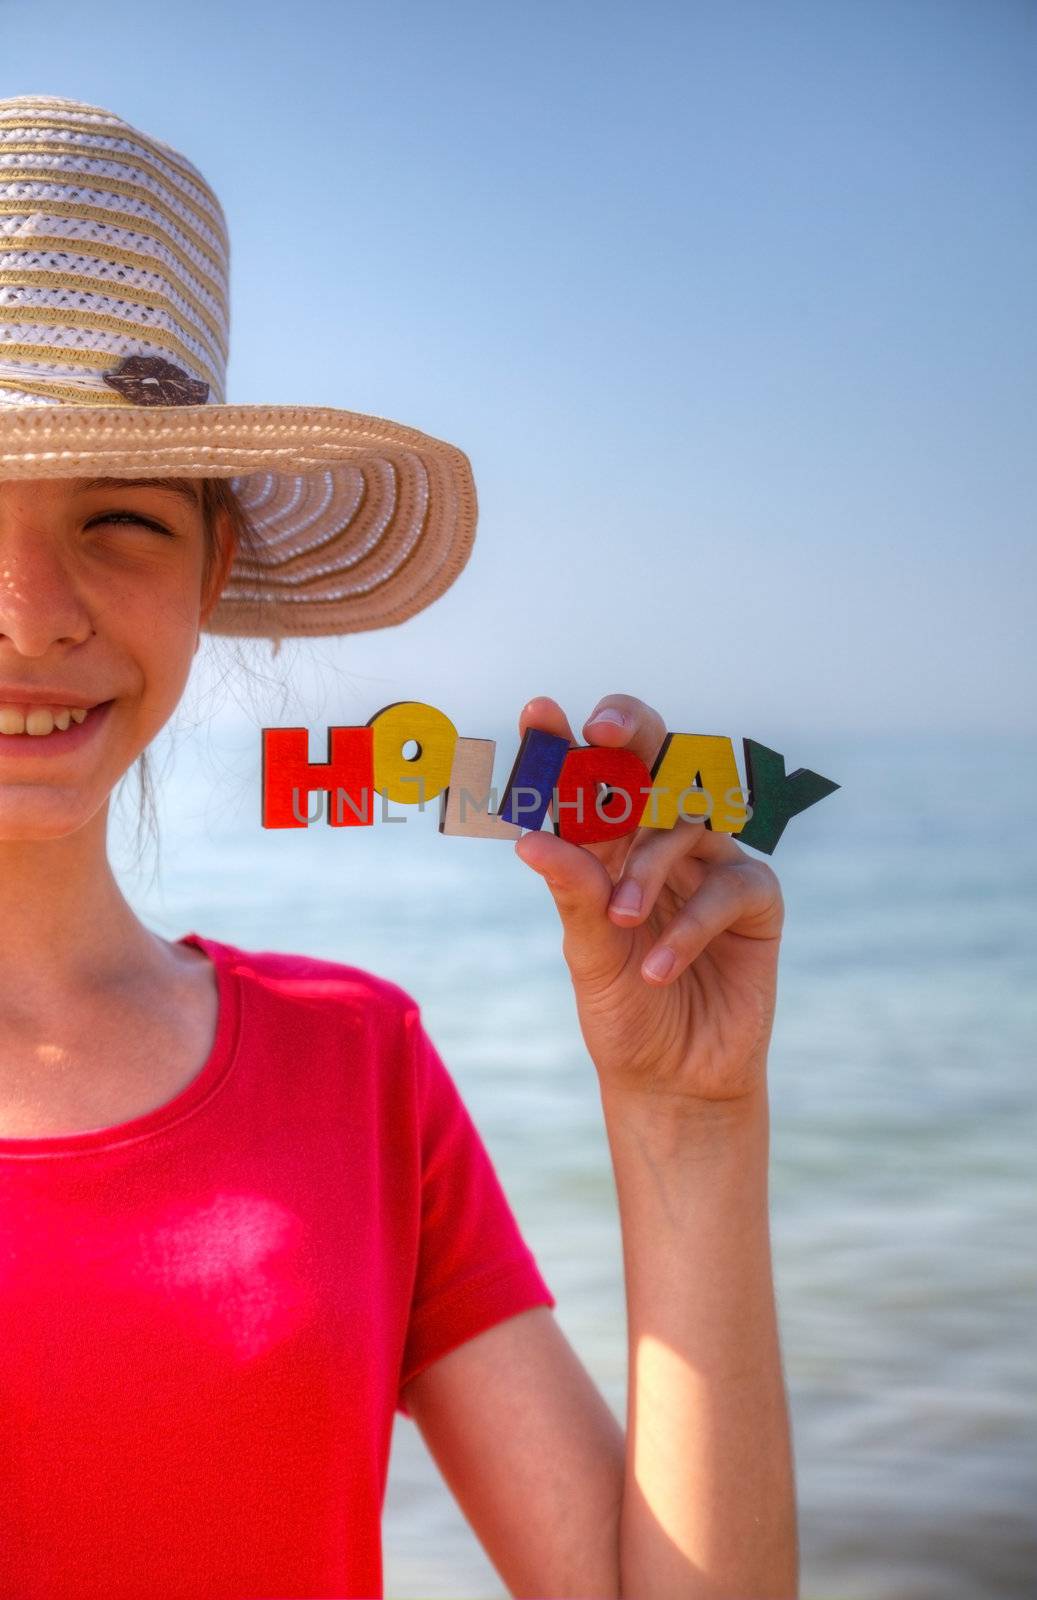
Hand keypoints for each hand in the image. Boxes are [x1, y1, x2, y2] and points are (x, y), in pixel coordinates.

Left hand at [512, 695, 784, 1113]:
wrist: (673, 1081)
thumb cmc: (625, 1011)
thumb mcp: (587, 955)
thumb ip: (572, 894)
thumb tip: (530, 841)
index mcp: (610, 846)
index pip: (587, 781)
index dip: (563, 742)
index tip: (538, 713)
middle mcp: (661, 842)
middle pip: (655, 763)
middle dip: (630, 736)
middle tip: (601, 732)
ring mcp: (710, 865)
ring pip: (687, 822)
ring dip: (649, 867)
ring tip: (620, 921)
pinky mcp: (755, 901)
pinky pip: (729, 885)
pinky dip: (690, 924)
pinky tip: (660, 965)